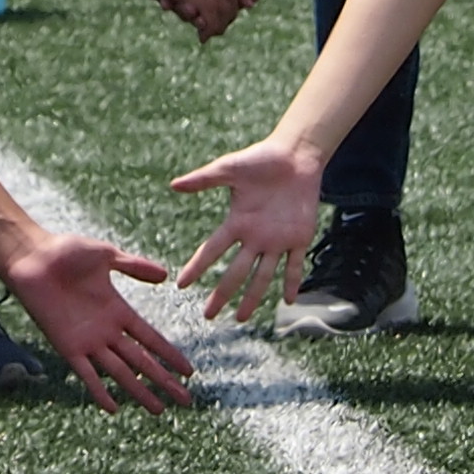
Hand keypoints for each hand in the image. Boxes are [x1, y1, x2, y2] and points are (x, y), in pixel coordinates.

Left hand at [0, 232, 194, 414]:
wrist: (32, 256)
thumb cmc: (66, 251)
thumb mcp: (107, 255)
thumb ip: (135, 267)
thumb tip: (166, 276)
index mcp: (118, 310)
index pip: (150, 339)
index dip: (169, 355)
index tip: (188, 372)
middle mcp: (106, 330)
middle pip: (141, 361)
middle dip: (163, 381)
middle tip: (185, 401)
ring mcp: (88, 341)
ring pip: (120, 372)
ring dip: (139, 391)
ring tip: (158, 411)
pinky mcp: (67, 346)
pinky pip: (86, 373)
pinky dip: (99, 391)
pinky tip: (113, 408)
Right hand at [169, 140, 324, 325]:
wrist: (295, 155)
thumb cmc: (261, 158)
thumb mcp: (229, 168)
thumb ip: (203, 179)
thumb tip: (173, 185)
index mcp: (236, 222)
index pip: (212, 250)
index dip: (197, 267)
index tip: (181, 285)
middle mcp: (254, 237)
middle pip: (235, 272)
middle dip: (221, 293)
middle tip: (208, 315)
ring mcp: (277, 240)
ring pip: (263, 275)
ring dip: (253, 297)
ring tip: (241, 317)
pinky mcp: (299, 237)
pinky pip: (295, 264)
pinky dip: (293, 282)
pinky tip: (289, 300)